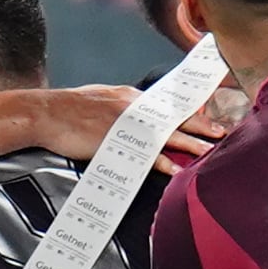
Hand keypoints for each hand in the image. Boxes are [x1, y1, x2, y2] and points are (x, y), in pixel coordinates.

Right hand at [33, 85, 230, 172]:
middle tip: (221, 132)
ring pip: (168, 135)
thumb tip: (131, 115)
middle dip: (200, 125)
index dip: (188, 111)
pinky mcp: (118, 142)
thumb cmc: (68, 108)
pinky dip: (165, 163)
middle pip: (174, 117)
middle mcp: (134, 107)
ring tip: (210, 152)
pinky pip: (148, 155)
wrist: (46, 113)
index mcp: (130, 97)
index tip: (206, 115)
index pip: (167, 103)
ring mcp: (128, 124)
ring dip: (191, 144)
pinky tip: (178, 172)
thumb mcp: (99, 99)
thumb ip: (119, 107)